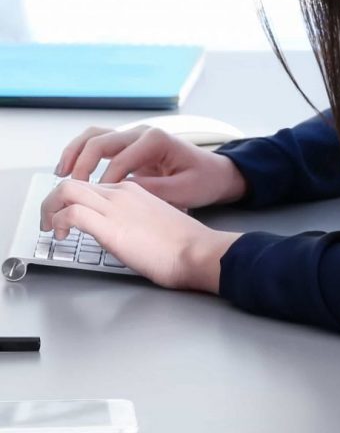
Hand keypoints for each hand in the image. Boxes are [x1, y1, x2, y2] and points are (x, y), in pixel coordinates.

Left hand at [39, 179, 241, 291]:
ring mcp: (115, 207)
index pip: (92, 186)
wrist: (197, 250)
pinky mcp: (110, 226)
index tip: (68, 216)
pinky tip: (62, 235)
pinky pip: (71, 213)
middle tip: (51, 220)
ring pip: (66, 190)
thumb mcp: (155, 222)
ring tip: (51, 227)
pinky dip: (58, 221)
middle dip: (52, 201)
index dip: (73, 200)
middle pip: (72, 182)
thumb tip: (123, 232)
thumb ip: (136, 220)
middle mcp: (121, 193)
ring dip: (50, 208)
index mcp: (134, 190)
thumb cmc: (184, 244)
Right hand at [54, 125, 247, 209]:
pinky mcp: (129, 146)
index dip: (105, 182)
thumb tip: (123, 192)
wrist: (216, 174)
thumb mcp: (183, 191)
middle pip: (101, 141)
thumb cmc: (203, 181)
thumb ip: (153, 191)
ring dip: (75, 153)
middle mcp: (143, 133)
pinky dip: (82, 154)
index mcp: (157, 141)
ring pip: (95, 136)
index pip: (120, 160)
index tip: (96, 201)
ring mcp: (135, 137)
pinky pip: (99, 144)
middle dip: (81, 164)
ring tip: (61, 174)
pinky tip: (71, 170)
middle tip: (69, 188)